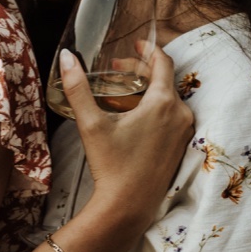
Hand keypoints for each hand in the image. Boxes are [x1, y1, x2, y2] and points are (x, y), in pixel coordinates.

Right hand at [60, 45, 194, 229]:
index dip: (148, 49)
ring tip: (118, 97)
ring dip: (145, 92)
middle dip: (139, 72)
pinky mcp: (181, 147)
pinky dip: (153, 110)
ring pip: (167, 100)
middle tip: (116, 71)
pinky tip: (130, 120)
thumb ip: (78, 87)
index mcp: (163, 102)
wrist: (128, 206)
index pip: (163, 62)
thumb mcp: (91, 124)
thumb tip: (67, 57)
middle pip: (164, 80)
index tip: (135, 45)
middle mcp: (180, 114)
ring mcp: (183, 132)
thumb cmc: (111, 165)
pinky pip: (170, 118)